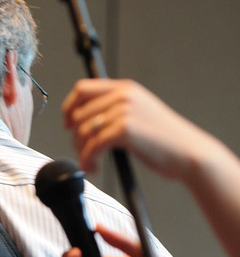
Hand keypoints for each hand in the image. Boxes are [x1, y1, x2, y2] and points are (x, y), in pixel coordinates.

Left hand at [62, 78, 202, 178]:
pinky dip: (88, 160)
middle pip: (78, 113)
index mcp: (125, 88)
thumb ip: (115, 111)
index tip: (67, 125)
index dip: (68, 107)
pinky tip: (94, 168)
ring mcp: (124, 111)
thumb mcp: (139, 115)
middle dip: (76, 138)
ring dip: (81, 152)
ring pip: (83, 131)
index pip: (82, 88)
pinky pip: (92, 145)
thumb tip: (84, 122)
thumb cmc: (164, 140)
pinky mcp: (125, 129)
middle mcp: (123, 95)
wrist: (188, 153)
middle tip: (85, 154)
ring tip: (91, 163)